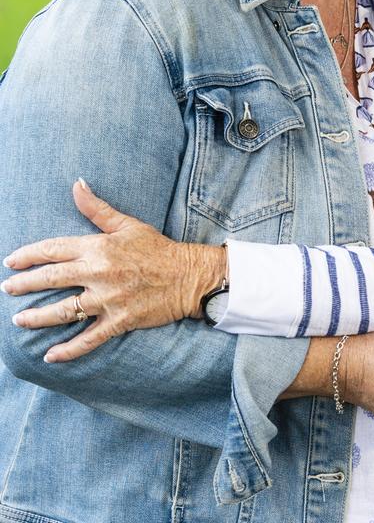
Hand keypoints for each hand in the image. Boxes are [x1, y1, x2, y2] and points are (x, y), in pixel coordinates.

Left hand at [1, 179, 226, 362]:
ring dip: (37, 317)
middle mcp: (99, 273)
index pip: (54, 250)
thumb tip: (77, 184)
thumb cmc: (157, 248)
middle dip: (24, 284)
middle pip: (51, 279)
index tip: (11, 261)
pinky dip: (69, 349)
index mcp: (99, 248)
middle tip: (6, 288)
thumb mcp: (127, 224)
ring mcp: (108, 299)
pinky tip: (50, 356)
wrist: (188, 275)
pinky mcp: (119, 320)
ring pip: (63, 311)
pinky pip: (88, 339)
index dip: (29, 255)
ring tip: (19, 319)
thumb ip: (97, 209)